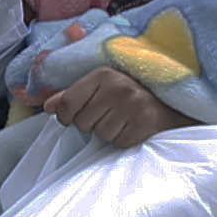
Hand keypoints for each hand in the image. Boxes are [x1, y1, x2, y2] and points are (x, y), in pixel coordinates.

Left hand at [38, 68, 174, 151]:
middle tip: (108, 115)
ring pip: (101, 134)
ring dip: (109, 133)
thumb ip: (71, 95)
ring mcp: (133, 105)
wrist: (170, 102)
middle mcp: (118, 87)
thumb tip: (46, 106)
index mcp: (103, 74)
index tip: (72, 118)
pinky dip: (123, 139)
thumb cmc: (130, 94)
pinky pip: (119, 142)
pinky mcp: (145, 123)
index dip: (66, 116)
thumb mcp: (101, 86)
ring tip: (121, 120)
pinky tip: (132, 127)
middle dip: (91, 124)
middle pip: (83, 122)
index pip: (68, 103)